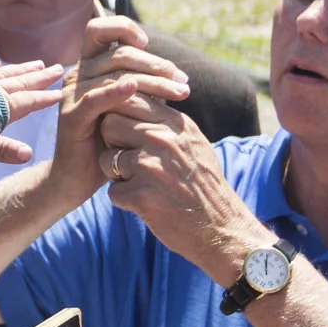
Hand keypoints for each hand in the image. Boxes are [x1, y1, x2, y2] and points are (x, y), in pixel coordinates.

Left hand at [0, 58, 66, 164]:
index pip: (31, 101)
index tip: (61, 92)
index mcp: (3, 107)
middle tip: (58, 68)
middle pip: (23, 81)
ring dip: (23, 69)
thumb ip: (4, 150)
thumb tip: (28, 155)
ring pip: (6, 72)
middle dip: (41, 77)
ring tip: (37, 63)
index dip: (46, 98)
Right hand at [45, 17, 190, 202]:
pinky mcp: (71, 116)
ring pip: (114, 74)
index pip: (100, 29)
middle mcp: (76, 75)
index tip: (149, 43)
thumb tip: (173, 71)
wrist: (77, 179)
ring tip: (178, 93)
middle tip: (182, 81)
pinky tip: (136, 89)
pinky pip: (96, 97)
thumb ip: (139, 86)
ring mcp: (72, 94)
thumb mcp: (126, 109)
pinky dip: (116, 91)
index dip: (124, 28)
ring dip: (152, 81)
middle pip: (117, 53)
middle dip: (155, 64)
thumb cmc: (107, 142)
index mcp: (87, 68)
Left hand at [97, 101, 267, 285]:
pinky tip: (146, 205)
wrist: (221, 228)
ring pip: (107, 159)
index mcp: (176, 124)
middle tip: (129, 161)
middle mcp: (163, 140)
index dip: (120, 115)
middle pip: (110, 124)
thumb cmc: (203, 186)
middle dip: (112, 142)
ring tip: (141, 184)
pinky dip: (124, 201)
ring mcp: (151, 167)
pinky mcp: (141, 196)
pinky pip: (113, 191)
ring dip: (117, 175)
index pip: (130, 98)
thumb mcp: (193, 144)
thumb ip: (167, 122)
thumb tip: (137, 99)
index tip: (124, 132)